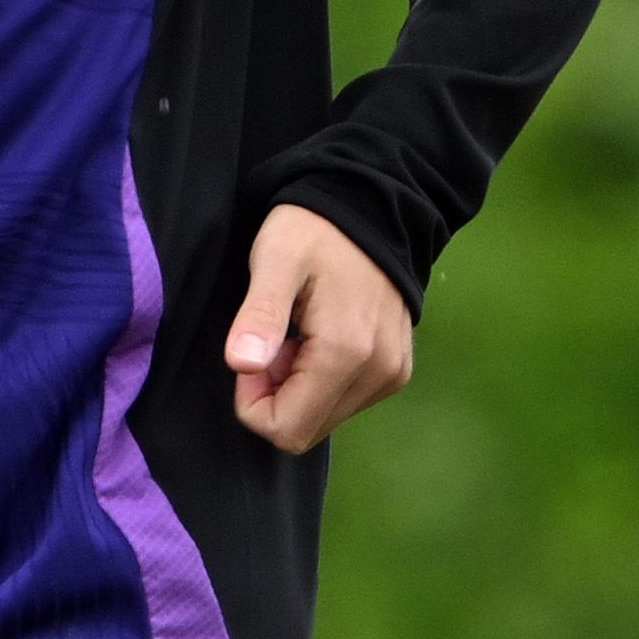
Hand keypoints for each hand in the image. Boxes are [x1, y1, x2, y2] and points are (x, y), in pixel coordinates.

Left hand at [221, 202, 415, 451]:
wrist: (370, 208)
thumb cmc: (314, 230)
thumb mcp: (275, 260)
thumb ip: (260, 315)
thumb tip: (242, 365)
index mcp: (346, 353)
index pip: (287, 429)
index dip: (254, 403)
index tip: (253, 353)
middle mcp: (378, 373)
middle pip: (306, 430)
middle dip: (277, 395)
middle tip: (273, 341)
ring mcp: (392, 374)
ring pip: (324, 418)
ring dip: (299, 387)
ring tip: (298, 334)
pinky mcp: (396, 370)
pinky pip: (346, 401)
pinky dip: (322, 380)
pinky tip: (319, 336)